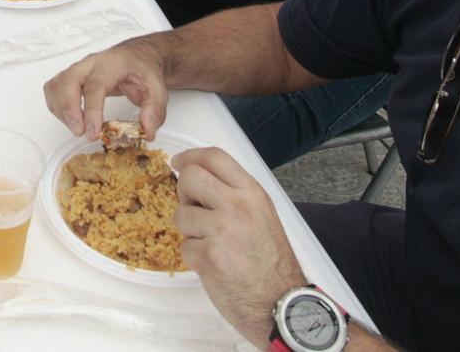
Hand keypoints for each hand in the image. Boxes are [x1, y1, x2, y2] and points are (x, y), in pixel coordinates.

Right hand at [43, 39, 168, 141]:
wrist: (137, 56)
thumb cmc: (143, 71)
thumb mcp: (158, 90)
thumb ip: (155, 111)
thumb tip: (147, 132)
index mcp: (113, 63)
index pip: (96, 85)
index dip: (91, 110)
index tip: (92, 133)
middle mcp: (91, 63)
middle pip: (69, 80)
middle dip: (69, 109)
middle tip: (79, 132)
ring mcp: (78, 68)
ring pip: (57, 85)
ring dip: (61, 110)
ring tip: (77, 128)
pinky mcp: (70, 75)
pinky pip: (53, 89)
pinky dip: (56, 106)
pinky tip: (70, 119)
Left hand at [173, 148, 307, 346]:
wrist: (281, 304)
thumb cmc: (272, 265)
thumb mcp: (262, 216)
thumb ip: (235, 195)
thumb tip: (201, 181)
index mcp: (252, 194)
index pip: (215, 157)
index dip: (191, 156)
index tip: (178, 161)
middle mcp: (237, 206)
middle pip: (190, 177)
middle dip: (184, 192)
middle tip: (195, 209)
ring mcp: (221, 230)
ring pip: (181, 215)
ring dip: (190, 231)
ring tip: (213, 245)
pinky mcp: (208, 256)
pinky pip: (184, 246)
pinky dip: (194, 257)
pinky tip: (215, 265)